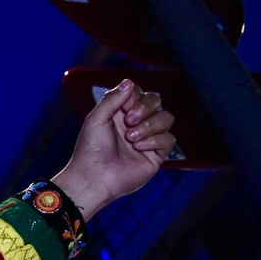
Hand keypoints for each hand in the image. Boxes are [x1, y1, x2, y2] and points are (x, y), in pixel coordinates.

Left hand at [51, 78, 175, 219]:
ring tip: (131, 138)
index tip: (124, 107)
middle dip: (145, 107)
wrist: (95, 177)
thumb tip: (130, 82)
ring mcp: (147, 138)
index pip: (139, 93)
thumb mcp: (96, 119)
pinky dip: (154, 140)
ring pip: (166, 118)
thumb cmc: (91, 149)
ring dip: (149, 125)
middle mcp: (135, 123)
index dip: (135, 96)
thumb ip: (112, 99)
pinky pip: (169, 139)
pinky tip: (138, 148)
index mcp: (119, 113)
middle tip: (129, 121)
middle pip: (156, 101)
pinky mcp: (157, 154)